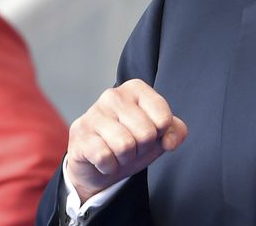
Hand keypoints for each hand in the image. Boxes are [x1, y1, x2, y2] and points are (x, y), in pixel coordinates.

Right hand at [66, 79, 187, 202]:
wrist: (99, 164)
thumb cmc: (133, 142)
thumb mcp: (160, 135)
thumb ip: (175, 132)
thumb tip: (169, 141)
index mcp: (136, 89)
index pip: (164, 118)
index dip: (161, 135)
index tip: (150, 133)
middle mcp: (113, 95)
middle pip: (146, 133)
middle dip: (142, 148)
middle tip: (133, 146)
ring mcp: (93, 113)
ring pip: (125, 145)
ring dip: (126, 158)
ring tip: (119, 153)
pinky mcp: (79, 134)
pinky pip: (105, 157)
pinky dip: (109, 166)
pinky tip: (104, 159)